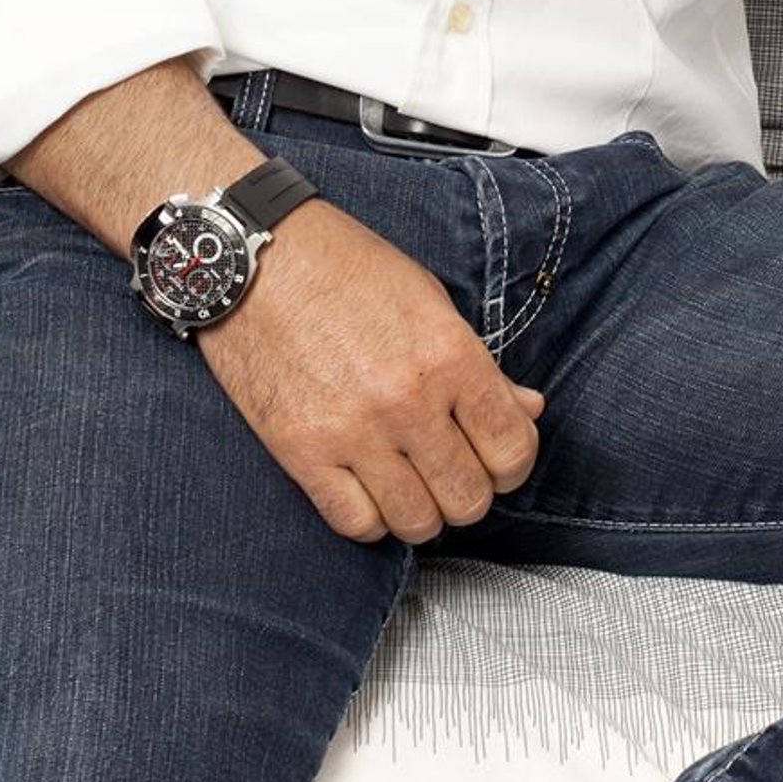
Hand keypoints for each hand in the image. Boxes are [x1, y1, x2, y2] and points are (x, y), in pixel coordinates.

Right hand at [198, 198, 546, 546]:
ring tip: (410, 482)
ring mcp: (353, 430)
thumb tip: (528, 410)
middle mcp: (407, 400)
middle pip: (468, 497)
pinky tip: (369, 489)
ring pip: (416, 521)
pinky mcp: (301, 452)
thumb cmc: (345, 268)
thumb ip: (482, 365)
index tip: (497, 457)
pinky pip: (355, 523)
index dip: (513, 463)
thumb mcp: (429, 301)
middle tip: (450, 469)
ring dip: (421, 510)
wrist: (255, 258)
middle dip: (469, 491)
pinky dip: (371, 518)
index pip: (511, 448)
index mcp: (448, 354)